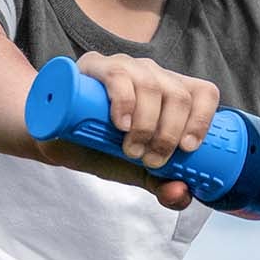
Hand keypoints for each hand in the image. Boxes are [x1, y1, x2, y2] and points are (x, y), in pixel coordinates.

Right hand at [71, 52, 219, 209]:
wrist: (57, 139)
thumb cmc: (101, 148)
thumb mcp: (137, 170)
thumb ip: (162, 184)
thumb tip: (182, 194)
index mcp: (171, 93)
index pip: (203, 93)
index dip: (203, 120)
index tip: (188, 149)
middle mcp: (153, 73)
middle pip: (178, 94)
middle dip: (168, 133)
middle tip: (151, 159)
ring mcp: (125, 65)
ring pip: (151, 85)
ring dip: (146, 124)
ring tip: (131, 149)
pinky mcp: (94, 65)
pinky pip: (118, 76)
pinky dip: (124, 102)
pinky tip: (121, 124)